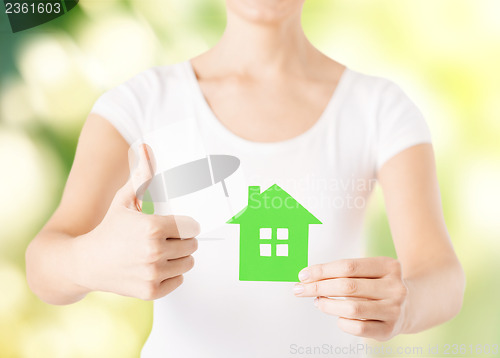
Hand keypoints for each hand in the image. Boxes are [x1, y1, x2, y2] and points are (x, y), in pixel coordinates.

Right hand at [73, 144, 199, 299]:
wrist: (85, 263)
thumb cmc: (108, 228)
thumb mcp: (124, 199)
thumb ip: (141, 175)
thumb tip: (145, 146)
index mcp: (152, 228)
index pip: (192, 227)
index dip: (185, 225)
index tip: (176, 225)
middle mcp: (155, 252)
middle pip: (192, 245)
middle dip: (182, 240)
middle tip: (165, 238)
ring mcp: (153, 274)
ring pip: (188, 263)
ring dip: (179, 257)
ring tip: (160, 251)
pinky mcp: (152, 291)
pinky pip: (179, 280)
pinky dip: (171, 274)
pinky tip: (154, 266)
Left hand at [293, 257, 408, 340]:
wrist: (412, 304)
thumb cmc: (379, 284)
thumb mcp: (369, 271)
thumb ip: (343, 271)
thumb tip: (308, 277)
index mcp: (388, 266)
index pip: (348, 266)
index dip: (322, 270)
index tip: (303, 275)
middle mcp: (394, 287)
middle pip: (347, 286)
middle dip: (318, 287)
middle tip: (301, 289)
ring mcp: (393, 310)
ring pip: (351, 308)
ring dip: (327, 305)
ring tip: (318, 302)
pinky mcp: (389, 330)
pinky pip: (357, 328)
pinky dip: (341, 322)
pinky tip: (338, 316)